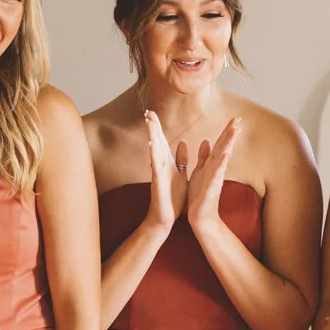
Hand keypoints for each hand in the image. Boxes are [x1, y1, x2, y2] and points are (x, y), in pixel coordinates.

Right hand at [145, 112, 186, 230]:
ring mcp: (158, 173)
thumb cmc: (172, 198)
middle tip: (148, 111)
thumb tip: (181, 143)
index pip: (162, 141)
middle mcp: (160, 165)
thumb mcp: (180, 174)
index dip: (157, 127)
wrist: (166, 218)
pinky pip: (156, 166)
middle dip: (152, 126)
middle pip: (156, 141)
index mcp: (167, 163)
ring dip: (152, 136)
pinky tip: (152, 144)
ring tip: (149, 122)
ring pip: (154, 150)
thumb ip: (180, 159)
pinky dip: (154, 155)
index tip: (153, 112)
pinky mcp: (158, 182)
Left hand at [180, 117, 241, 233]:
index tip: (235, 118)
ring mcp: (215, 178)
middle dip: (231, 133)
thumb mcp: (199, 172)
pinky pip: (216, 174)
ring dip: (229, 143)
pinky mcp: (211, 188)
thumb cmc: (199, 196)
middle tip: (239, 118)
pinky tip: (225, 154)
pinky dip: (221, 164)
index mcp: (211, 164)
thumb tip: (207, 141)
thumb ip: (203, 157)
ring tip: (235, 130)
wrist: (200, 217)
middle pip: (224, 147)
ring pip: (223, 157)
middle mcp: (215, 169)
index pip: (220, 144)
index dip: (227, 131)